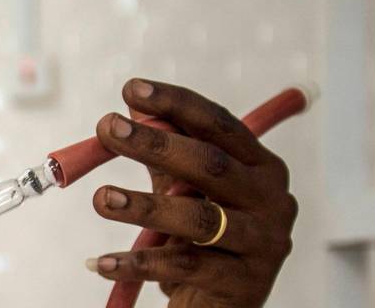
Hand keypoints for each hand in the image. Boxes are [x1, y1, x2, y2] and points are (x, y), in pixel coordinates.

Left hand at [86, 79, 297, 307]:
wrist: (223, 307)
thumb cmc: (206, 240)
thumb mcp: (187, 191)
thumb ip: (167, 152)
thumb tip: (134, 106)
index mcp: (261, 167)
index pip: (219, 125)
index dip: (176, 104)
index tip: (131, 88)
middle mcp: (272, 200)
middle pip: (211, 164)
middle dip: (155, 144)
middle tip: (107, 129)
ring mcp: (263, 243)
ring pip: (199, 219)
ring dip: (144, 206)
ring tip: (101, 198)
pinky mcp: (243, 283)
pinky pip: (183, 266)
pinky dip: (138, 263)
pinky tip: (101, 262)